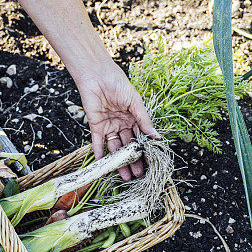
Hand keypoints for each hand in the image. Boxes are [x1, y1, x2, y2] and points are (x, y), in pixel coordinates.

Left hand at [76, 64, 157, 180]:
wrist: (97, 75)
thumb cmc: (117, 83)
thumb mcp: (135, 102)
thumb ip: (144, 120)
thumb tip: (156, 136)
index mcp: (133, 117)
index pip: (141, 137)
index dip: (145, 150)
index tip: (151, 163)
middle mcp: (122, 124)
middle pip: (128, 146)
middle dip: (133, 160)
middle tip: (139, 175)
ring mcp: (109, 126)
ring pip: (115, 148)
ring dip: (119, 162)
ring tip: (126, 176)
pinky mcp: (96, 126)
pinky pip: (98, 143)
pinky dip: (100, 154)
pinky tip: (103, 166)